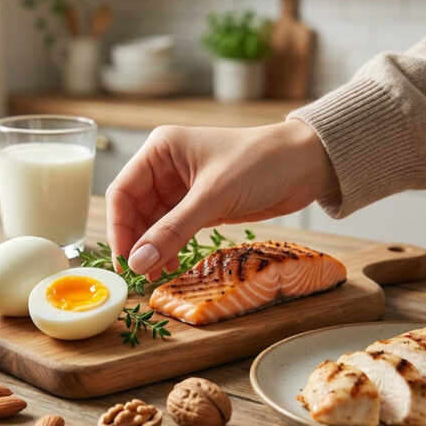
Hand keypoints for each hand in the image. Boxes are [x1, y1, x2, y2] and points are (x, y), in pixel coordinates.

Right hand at [104, 119, 337, 278]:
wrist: (307, 164)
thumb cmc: (260, 163)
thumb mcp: (213, 197)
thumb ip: (173, 230)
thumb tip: (138, 262)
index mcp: (160, 150)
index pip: (122, 192)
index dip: (118, 228)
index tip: (123, 260)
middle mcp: (166, 166)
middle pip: (134, 210)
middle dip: (135, 242)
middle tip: (137, 275)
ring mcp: (182, 187)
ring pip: (153, 223)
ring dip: (151, 249)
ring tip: (153, 276)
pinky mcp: (201, 204)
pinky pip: (173, 230)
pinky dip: (169, 248)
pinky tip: (169, 266)